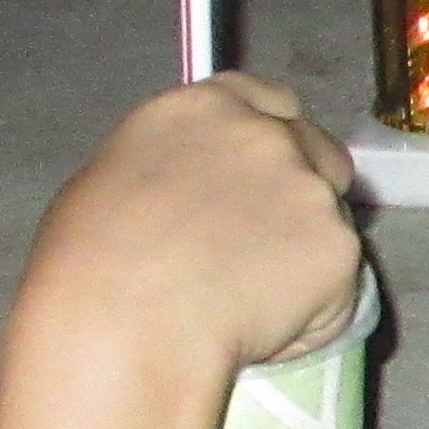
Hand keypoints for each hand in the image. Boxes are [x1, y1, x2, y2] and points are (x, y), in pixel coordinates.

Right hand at [21, 77, 363, 379]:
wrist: (125, 326)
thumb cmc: (89, 269)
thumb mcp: (107, 185)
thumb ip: (176, 168)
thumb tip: (192, 193)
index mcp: (201, 110)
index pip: (269, 100)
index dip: (275, 136)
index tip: (269, 169)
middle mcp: (265, 135)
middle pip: (316, 151)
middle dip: (303, 192)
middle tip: (265, 247)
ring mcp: (309, 188)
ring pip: (331, 221)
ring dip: (306, 255)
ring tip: (246, 302)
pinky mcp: (339, 246)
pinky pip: (338, 284)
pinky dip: (314, 310)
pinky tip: (261, 329)